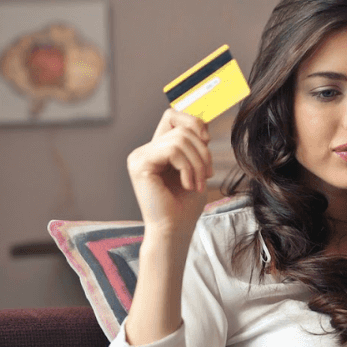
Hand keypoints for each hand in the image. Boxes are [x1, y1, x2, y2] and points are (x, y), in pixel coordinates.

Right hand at [126, 109, 213, 236]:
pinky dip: (187, 167)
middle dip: (202, 152)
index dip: (193, 122)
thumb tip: (205, 122)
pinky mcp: (140, 164)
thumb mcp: (196, 168)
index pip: (172, 116)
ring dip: (197, 163)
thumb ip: (195, 145)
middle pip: (181, 129)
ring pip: (179, 140)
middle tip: (208, 176)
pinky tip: (188, 185)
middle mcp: (144, 151)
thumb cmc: (185, 205)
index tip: (207, 141)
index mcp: (156, 150)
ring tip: (198, 184)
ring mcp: (139, 156)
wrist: (174, 230)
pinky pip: (172, 150)